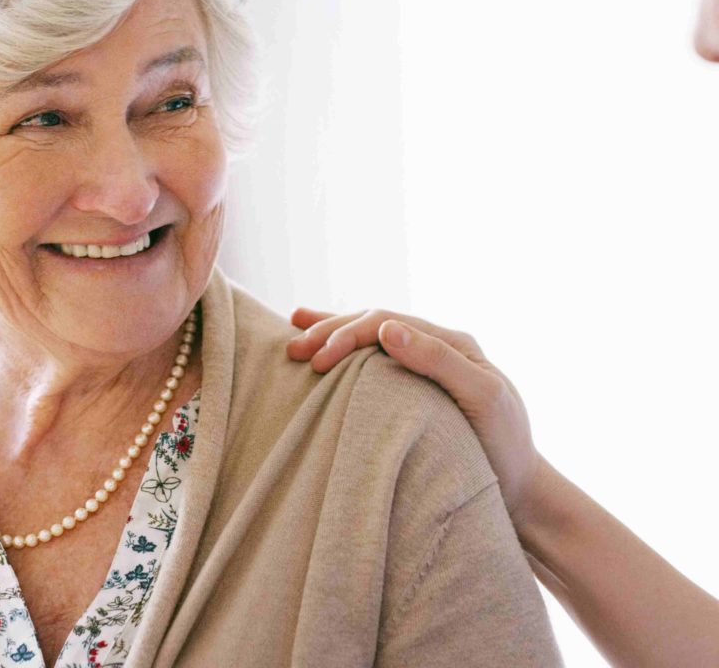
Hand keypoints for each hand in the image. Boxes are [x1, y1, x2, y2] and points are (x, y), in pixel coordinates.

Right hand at [287, 307, 541, 517]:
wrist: (522, 492)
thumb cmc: (505, 448)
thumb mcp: (482, 399)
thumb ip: (438, 360)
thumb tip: (388, 329)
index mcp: (451, 342)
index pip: (386, 322)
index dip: (347, 334)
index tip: (317, 360)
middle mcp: (436, 347)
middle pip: (373, 325)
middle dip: (330, 332)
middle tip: (293, 349)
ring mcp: (425, 367)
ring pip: (369, 338)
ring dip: (331, 334)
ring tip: (293, 334)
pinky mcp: (415, 391)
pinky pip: (374, 361)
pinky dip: (345, 351)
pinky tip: (321, 347)